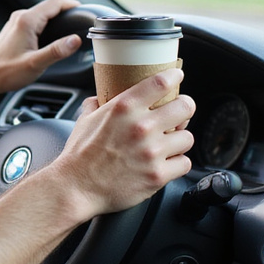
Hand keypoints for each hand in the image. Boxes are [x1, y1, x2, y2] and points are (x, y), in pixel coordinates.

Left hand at [0, 0, 82, 92]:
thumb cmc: (5, 72)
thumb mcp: (35, 64)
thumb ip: (56, 51)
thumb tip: (75, 40)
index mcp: (27, 21)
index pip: (55, 2)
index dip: (73, 5)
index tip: (84, 14)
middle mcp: (20, 17)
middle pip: (50, 5)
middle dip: (67, 11)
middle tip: (81, 22)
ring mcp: (16, 22)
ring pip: (43, 12)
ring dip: (57, 18)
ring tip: (70, 29)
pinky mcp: (15, 29)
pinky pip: (36, 19)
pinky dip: (48, 23)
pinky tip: (53, 36)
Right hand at [51, 68, 195, 221]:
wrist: (75, 187)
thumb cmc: (79, 156)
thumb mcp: (85, 120)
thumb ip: (97, 105)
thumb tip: (101, 98)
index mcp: (123, 108)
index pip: (160, 82)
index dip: (173, 77)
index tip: (176, 77)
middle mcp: (141, 127)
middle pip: (185, 107)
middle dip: (184, 109)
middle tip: (179, 114)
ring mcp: (152, 152)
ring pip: (188, 137)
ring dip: (180, 140)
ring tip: (169, 144)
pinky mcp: (158, 175)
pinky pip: (185, 163)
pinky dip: (177, 163)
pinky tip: (165, 162)